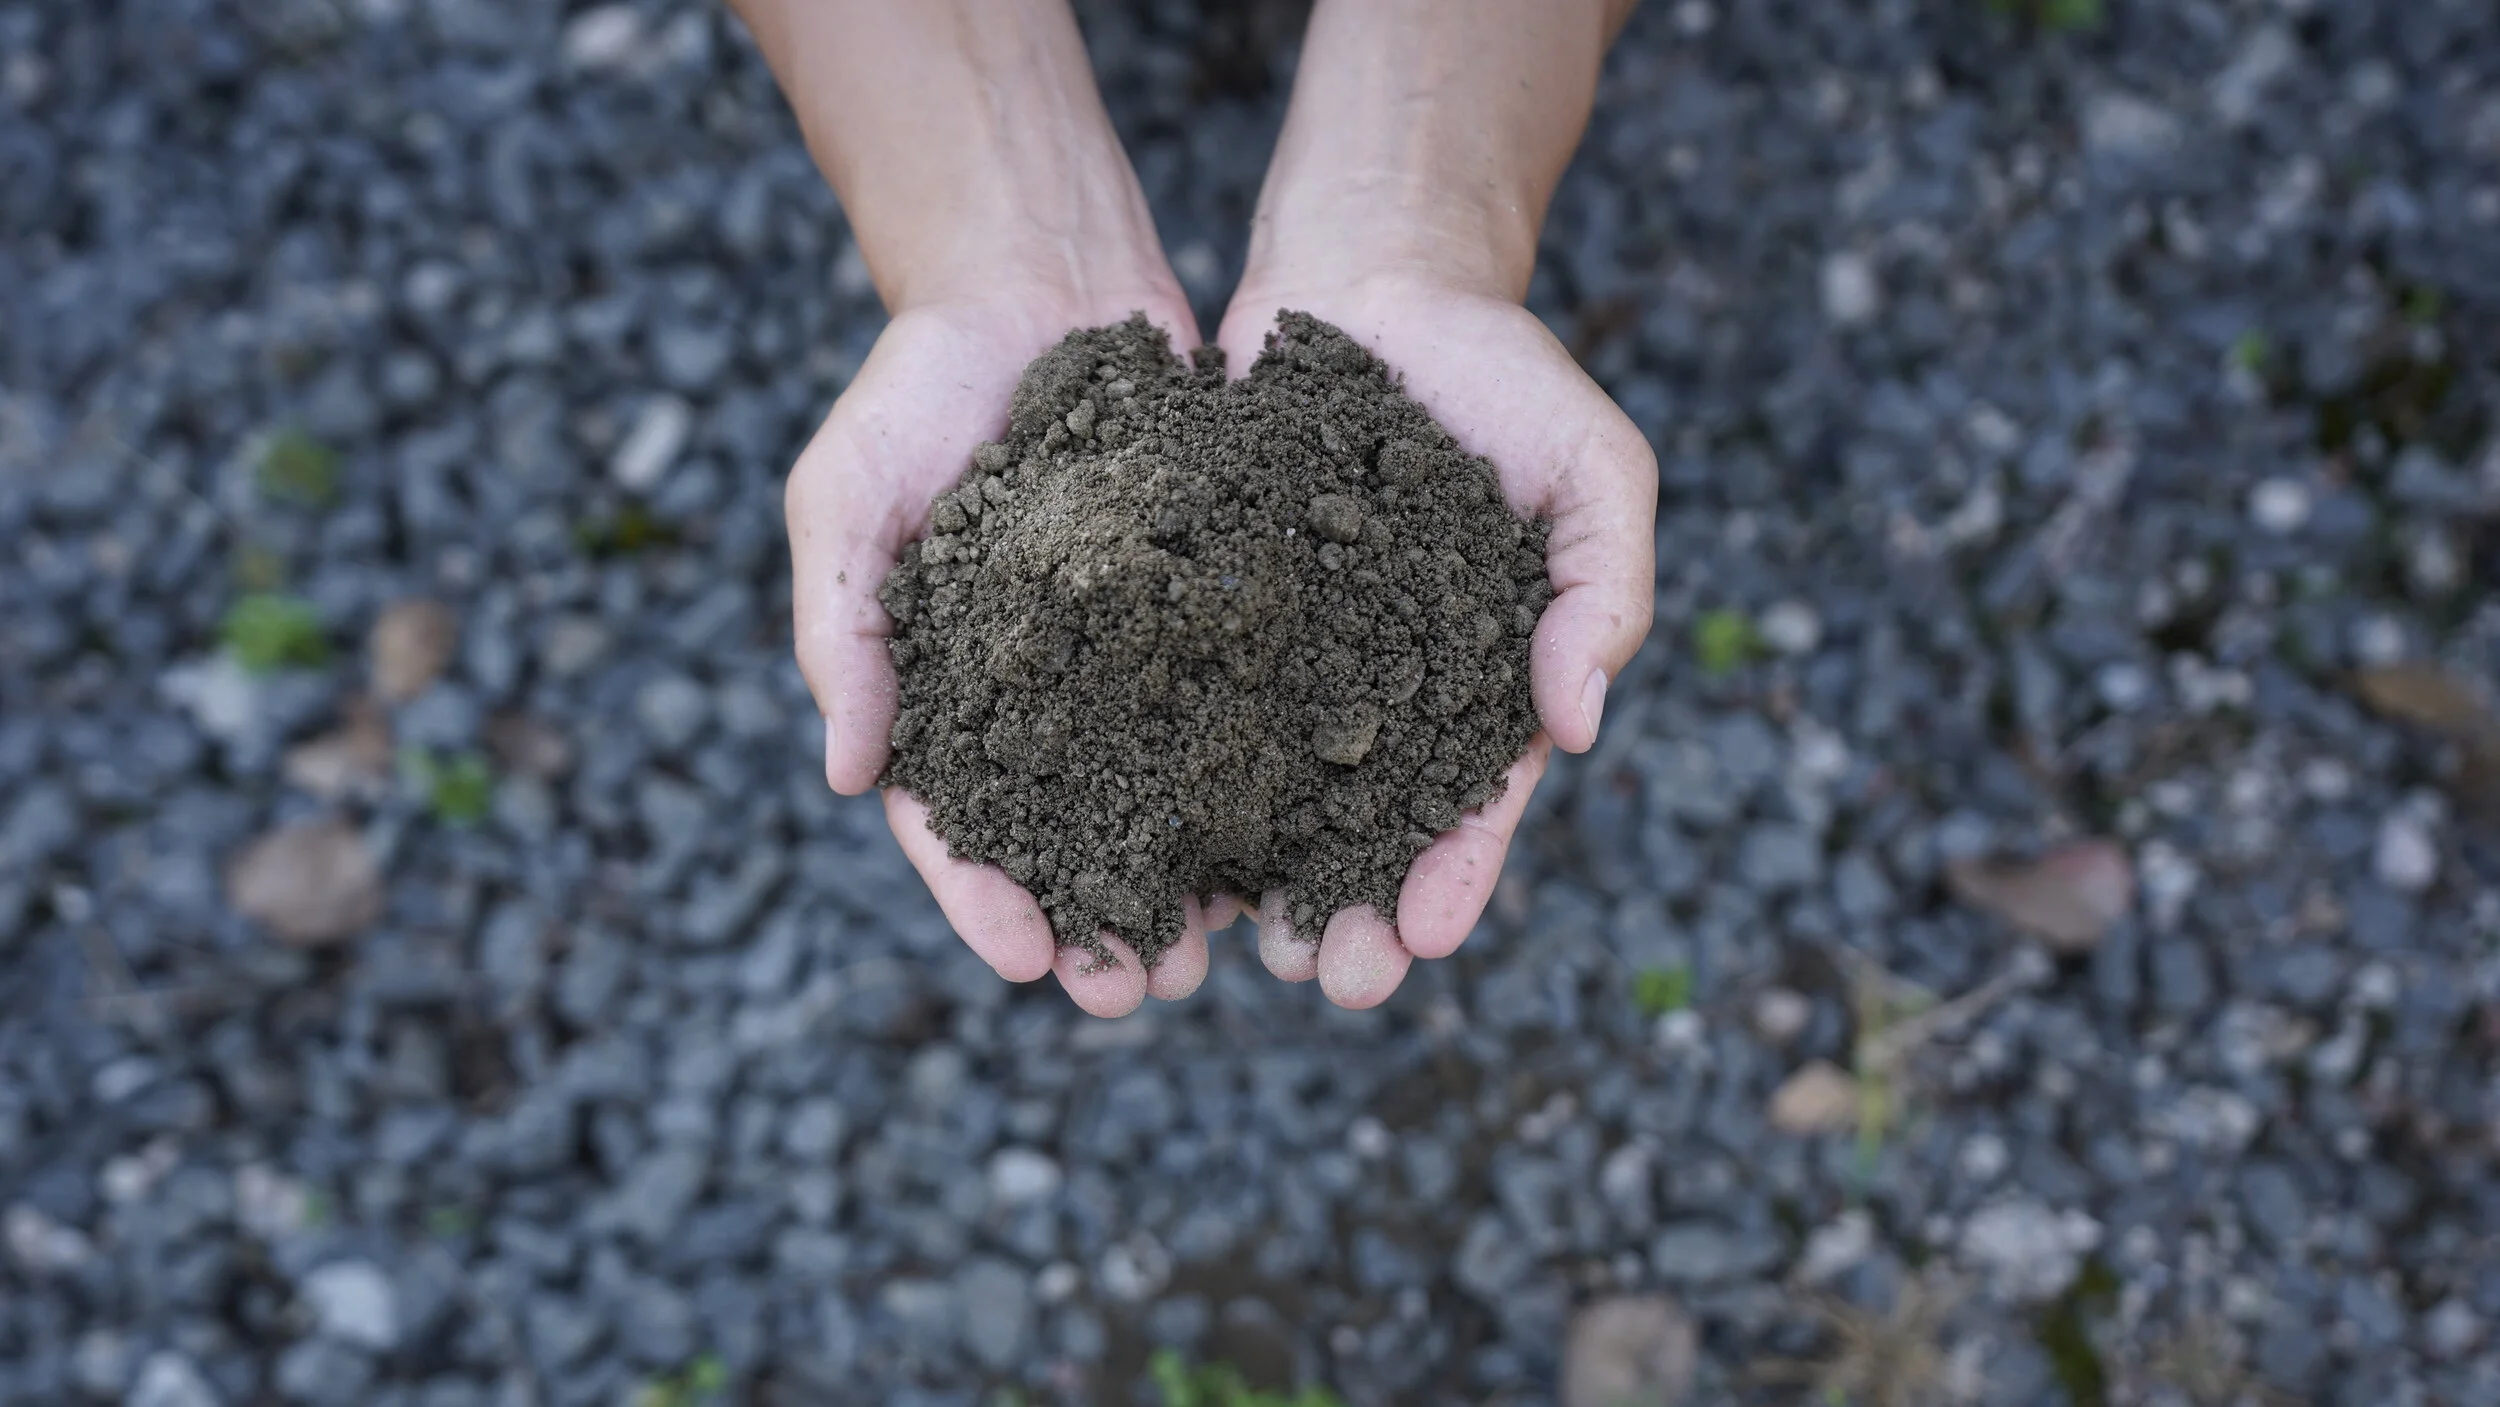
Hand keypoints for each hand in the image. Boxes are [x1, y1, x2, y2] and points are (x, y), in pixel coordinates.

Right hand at [788, 292, 1237, 1019]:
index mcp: (938, 693)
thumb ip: (842, 630)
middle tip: (1141, 993)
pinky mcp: (1208, 615)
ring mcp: (1126, 663)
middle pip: (1064, 837)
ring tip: (1223, 953)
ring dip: (1184, 881)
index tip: (1030, 963)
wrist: (1037, 282)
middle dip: (1100, 921)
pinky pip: (1234, 712)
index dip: (984, 899)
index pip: (951, 823)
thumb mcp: (846, 496)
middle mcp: (1038, 698)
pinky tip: (1295, 839)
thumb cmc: (916, 389)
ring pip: (1158, 796)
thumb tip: (844, 774)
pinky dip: (1257, 779)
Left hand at [1213, 272, 1656, 1007]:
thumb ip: (1605, 591)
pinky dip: (1160, 775)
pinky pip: (1178, 705)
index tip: (1425, 938)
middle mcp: (1380, 691)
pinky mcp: (1203, 616)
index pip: (1473, 803)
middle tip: (1327, 979)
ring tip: (1225, 951)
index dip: (1454, 875)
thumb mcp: (1593, 468)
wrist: (1377, 274)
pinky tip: (1131, 837)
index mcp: (1480, 682)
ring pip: (1262, 793)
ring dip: (1247, 879)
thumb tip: (1574, 729)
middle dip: (1350, 912)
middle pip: (1362, 829)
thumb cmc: (1503, 375)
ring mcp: (1289, 660)